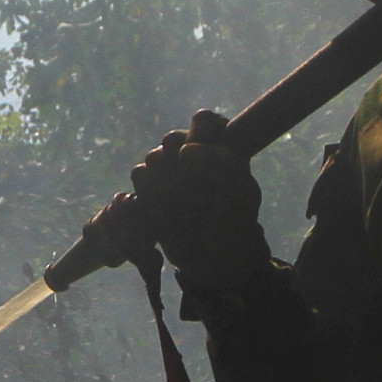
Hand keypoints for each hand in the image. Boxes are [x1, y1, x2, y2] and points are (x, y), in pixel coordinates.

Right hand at [126, 111, 268, 293]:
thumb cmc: (235, 222)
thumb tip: (184, 151)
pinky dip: (152, 193)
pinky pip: (140, 177)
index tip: (206, 149)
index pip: (204, 120)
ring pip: (153, 157)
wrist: (216, 260)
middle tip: (194, 180)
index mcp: (219, 150)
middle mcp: (192, 158)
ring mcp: (170, 175)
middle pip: (173, 137)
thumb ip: (220, 161)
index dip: (202, 129)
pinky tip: (168, 212)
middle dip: (182, 161)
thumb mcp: (241, 190)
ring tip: (185, 205)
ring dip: (168, 180)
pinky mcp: (150, 193)